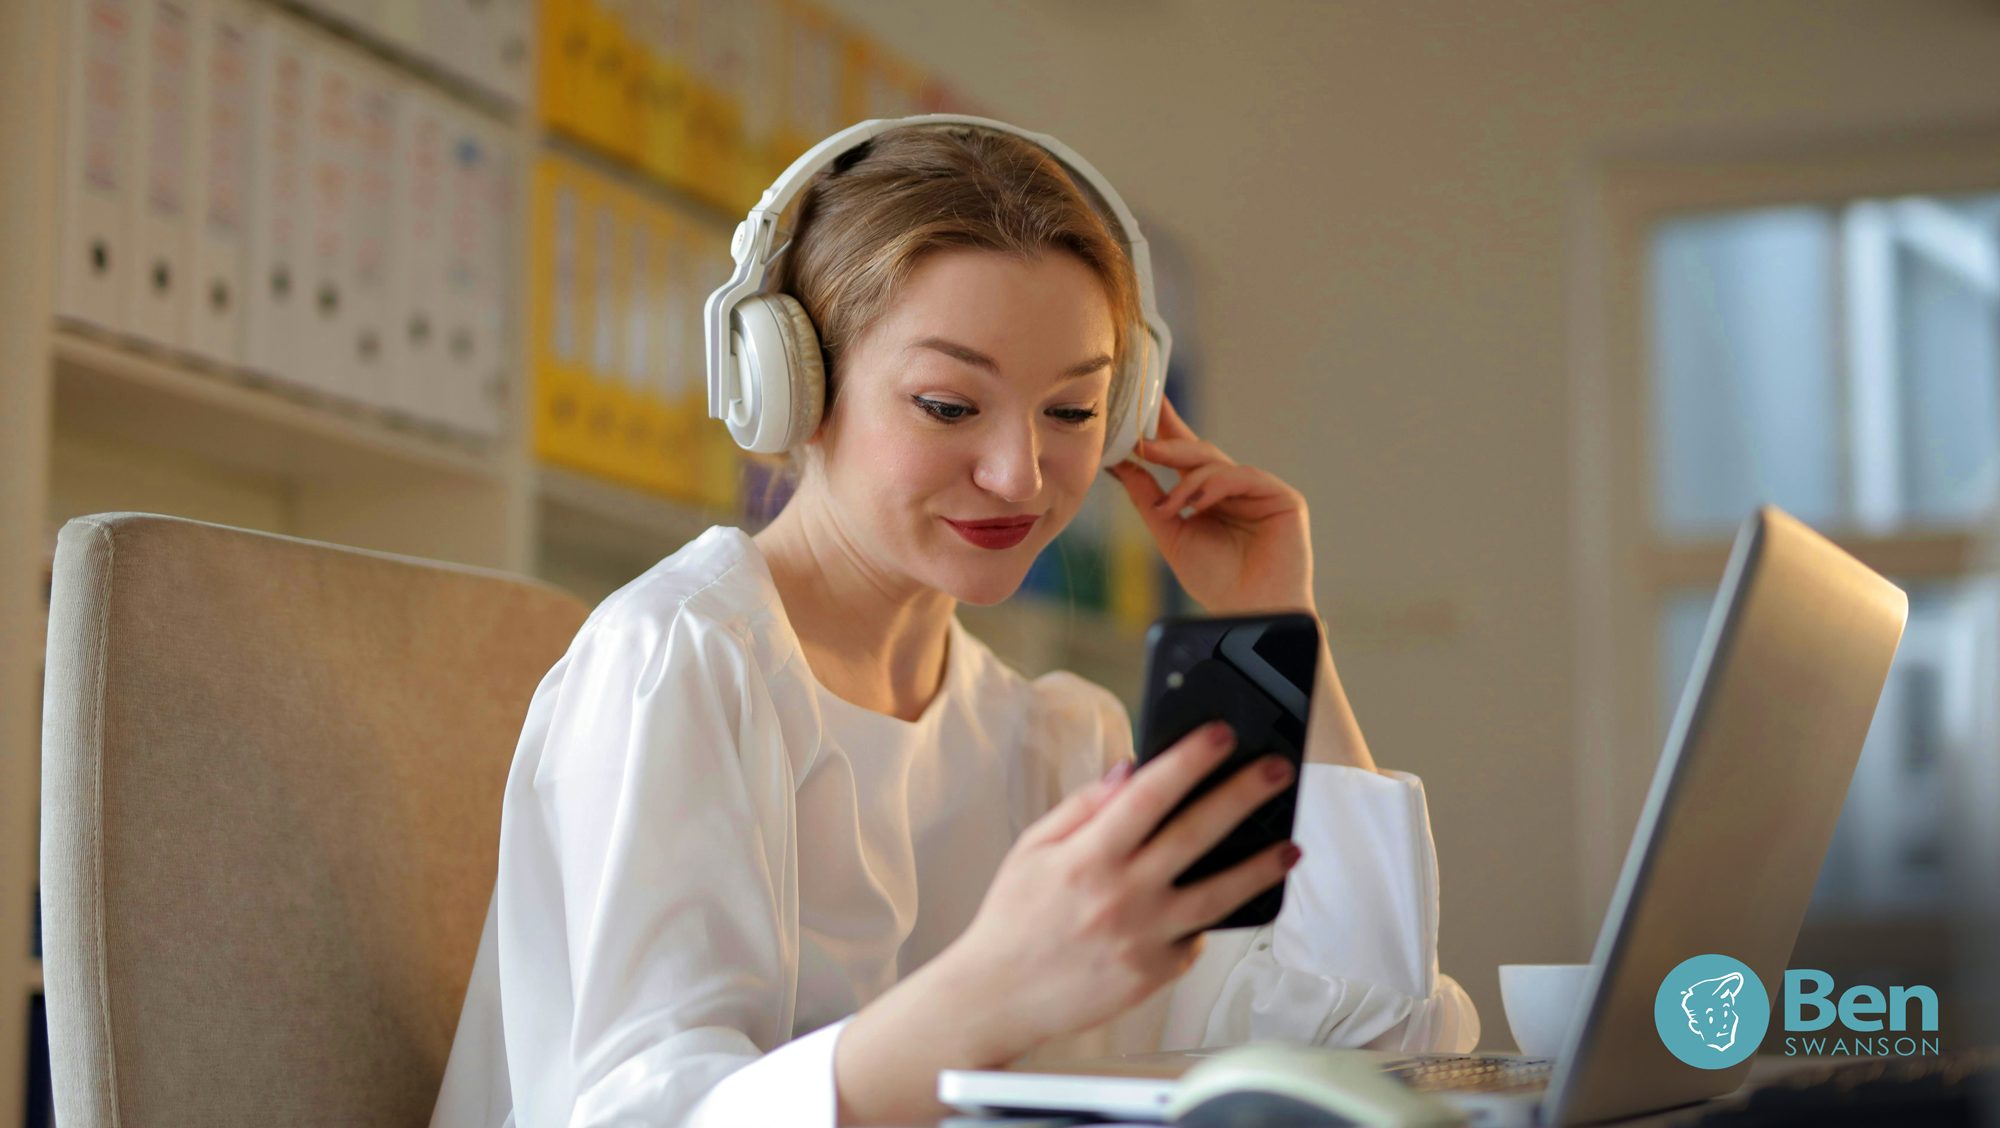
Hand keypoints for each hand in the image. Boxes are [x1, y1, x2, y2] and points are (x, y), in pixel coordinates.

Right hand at [937, 722, 1303, 1060]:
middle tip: (1274, 771)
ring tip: (1288, 847)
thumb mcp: (1032, 849)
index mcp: (1086, 857)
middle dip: (1242, 795)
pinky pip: (1194, 938)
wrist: (1000, 996)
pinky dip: (1208, 918)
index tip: (1220, 735)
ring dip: (1258, 867)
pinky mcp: (1154, 974)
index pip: (1149, 794)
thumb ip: (1083, 807)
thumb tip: (1132, 771)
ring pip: (1217, 896)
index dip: (1189, 759)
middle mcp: (1120, 896)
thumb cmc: (1013, 919)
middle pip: (1195, 835)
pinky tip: (1222, 901)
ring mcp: (1142, 938)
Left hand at [1104, 396, 1314, 615]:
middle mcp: (1235, 488)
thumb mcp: (1170, 533)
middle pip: (1199, 452)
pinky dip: (1216, 487)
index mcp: (1210, 495)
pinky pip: (1243, 477)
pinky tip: (1198, 505)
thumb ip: (1148, 497)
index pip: (1186, 455)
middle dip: (1168, 446)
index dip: (1166, 429)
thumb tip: (1120, 464)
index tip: (1142, 404)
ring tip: (1169, 506)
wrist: (1248, 615)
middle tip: (1141, 443)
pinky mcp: (1283, 499)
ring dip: (1187, 480)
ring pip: (1217, 464)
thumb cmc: (1215, 580)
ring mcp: (1260, 492)